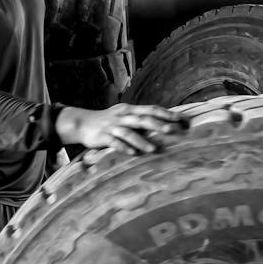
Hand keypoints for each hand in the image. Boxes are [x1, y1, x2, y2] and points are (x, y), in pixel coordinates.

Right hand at [57, 103, 181, 153]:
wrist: (82, 123)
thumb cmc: (108, 120)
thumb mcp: (124, 114)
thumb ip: (141, 117)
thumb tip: (164, 122)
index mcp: (130, 110)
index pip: (151, 109)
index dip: (166, 113)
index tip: (180, 119)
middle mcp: (122, 116)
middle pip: (142, 119)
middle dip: (157, 124)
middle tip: (172, 130)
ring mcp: (112, 126)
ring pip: (129, 132)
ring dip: (142, 141)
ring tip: (154, 149)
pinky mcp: (103, 137)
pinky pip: (114, 142)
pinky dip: (124, 147)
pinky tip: (133, 154)